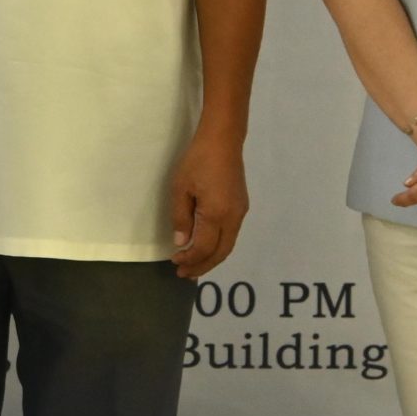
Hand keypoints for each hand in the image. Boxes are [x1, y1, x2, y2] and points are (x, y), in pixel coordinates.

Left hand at [168, 127, 248, 278]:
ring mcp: (240, 213)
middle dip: (202, 266)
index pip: (203, 247)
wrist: (223, 141)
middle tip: (184, 274)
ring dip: (211, 258)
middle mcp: (233, 218)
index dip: (189, 259)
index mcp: (216, 214)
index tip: (174, 262)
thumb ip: (181, 217)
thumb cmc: (197, 161)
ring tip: (194, 266)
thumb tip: (182, 243)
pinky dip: (218, 247)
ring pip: (228, 245)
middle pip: (220, 253)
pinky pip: (230, 235)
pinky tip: (206, 247)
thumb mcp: (180, 188)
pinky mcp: (241, 207)